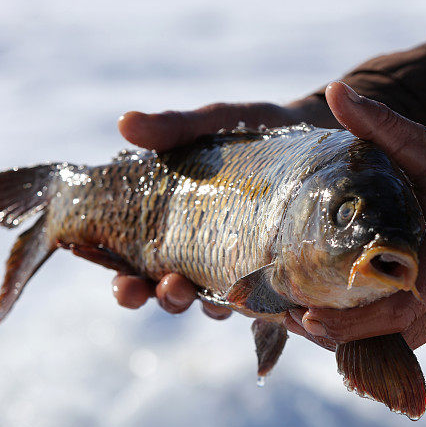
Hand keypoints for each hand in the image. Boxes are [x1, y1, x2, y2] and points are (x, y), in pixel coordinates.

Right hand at [111, 96, 335, 316]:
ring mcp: (235, 265)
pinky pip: (257, 300)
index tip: (115, 278)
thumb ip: (171, 127)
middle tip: (152, 288)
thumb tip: (124, 123)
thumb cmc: (252, 129)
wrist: (310, 129)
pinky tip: (246, 298)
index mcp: (171, 224)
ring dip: (190, 301)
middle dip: (151, 296)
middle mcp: (198, 253)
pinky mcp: (273, 269)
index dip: (121, 278)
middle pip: (163, 290)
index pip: (132, 262)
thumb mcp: (210, 124)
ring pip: (205, 303)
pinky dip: (248, 303)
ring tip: (186, 288)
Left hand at [285, 82, 425, 347]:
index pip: (397, 306)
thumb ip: (384, 124)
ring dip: (352, 336)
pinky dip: (373, 330)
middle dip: (336, 332)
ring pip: (398, 341)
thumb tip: (334, 91)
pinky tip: (339, 312)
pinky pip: (409, 333)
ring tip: (301, 316)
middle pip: (389, 336)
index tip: (305, 314)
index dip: (351, 318)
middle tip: (285, 315)